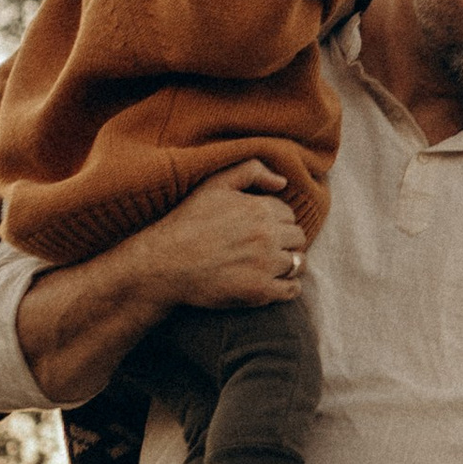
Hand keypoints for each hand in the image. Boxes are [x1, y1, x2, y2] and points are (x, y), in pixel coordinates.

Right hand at [141, 161, 305, 309]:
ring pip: (297, 263)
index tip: (258, 229)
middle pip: (297, 238)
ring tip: (265, 265)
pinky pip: (292, 289)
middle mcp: (268, 236)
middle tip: (262, 248)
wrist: (164, 264)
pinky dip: (287, 287)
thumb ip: (250, 171)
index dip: (275, 221)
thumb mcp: (213, 185)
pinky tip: (272, 283)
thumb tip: (283, 182)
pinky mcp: (261, 291)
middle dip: (284, 241)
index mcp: (260, 209)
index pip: (288, 214)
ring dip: (286, 263)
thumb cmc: (187, 222)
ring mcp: (266, 265)